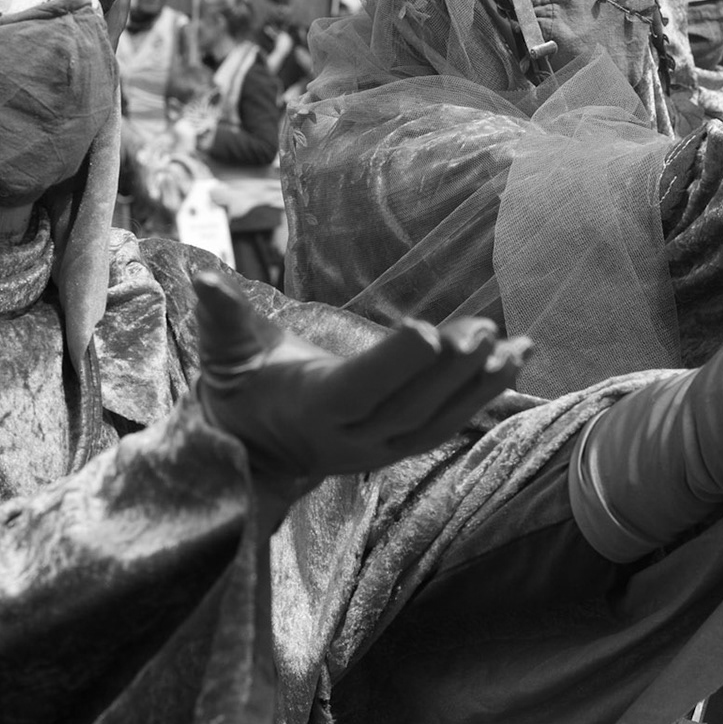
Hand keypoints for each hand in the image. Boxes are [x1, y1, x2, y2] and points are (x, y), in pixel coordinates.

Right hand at [193, 271, 528, 480]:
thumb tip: (204, 275)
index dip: (394, 364)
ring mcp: (383, 448)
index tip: (429, 331)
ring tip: (518, 347)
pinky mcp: (404, 444)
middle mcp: (352, 438)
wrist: (252, 448)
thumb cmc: (240, 387)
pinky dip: (486, 392)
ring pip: (439, 419)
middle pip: (409, 406)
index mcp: (312, 409)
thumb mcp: (226, 352)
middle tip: (486, 330)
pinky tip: (517, 360)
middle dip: (451, 370)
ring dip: (481, 384)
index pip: (358, 387)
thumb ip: (222, 313)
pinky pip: (451, 421)